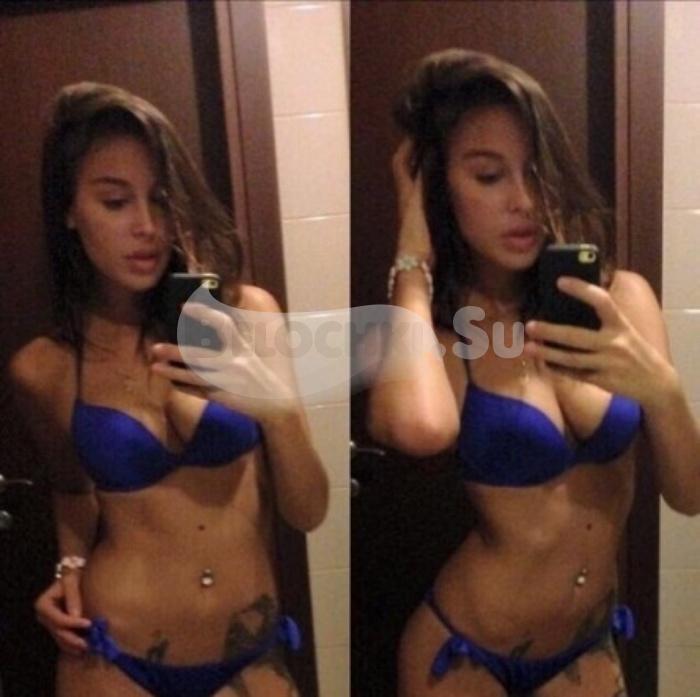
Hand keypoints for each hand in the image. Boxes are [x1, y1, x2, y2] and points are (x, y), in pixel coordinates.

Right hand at [34, 575, 90, 654]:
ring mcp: (49, 623)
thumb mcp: (72, 581)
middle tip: (89, 643)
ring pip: (60, 638)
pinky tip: (81, 649)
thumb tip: (76, 616)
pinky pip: (62, 639)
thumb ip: (73, 597)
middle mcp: (44, 617)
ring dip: (73, 645)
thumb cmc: (72, 575)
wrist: (72, 575)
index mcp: (43, 605)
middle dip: (74, 639)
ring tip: (87, 648)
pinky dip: (71, 645)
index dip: (73, 624)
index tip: (89, 624)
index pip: (59, 619)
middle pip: (59, 632)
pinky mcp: (56, 627)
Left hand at [150, 302, 298, 424]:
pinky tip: (171, 382)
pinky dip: (184, 387)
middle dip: (176, 352)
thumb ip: (234, 338)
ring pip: (196, 376)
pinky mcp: (225, 397)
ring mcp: (228, 381)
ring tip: (155, 366)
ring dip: (174, 371)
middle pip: (200, 356)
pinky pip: (200, 392)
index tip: (184, 306)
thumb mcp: (250, 353)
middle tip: (155, 348)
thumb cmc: (260, 374)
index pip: (223, 325)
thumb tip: (217, 318)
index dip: (204, 313)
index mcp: (242, 348)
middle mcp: (234, 363)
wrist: (278, 403)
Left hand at [392, 139, 433, 265]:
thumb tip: (427, 155)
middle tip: (434, 142)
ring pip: (419, 183)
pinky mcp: (424, 222)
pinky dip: (436, 187)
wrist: (416, 263)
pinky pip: (428, 197)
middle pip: (409, 172)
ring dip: (428, 170)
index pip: (400, 163)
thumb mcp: (418, 203)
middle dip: (419, 155)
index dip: (406, 146)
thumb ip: (423, 180)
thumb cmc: (415, 234)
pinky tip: (448, 187)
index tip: (416, 132)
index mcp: (405, 193)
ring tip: (444, 159)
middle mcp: (408, 200)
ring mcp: (415, 211)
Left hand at [523, 276, 670, 406]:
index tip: (560, 281)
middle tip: (529, 326)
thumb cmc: (633, 350)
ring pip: (571, 359)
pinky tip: (543, 364)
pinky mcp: (602, 381)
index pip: (602, 301)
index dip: (581, 290)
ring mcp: (608, 363)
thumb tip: (569, 305)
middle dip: (551, 332)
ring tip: (528, 348)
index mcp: (620, 324)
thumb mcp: (625, 330)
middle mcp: (614, 343)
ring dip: (547, 354)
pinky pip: (575, 374)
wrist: (656, 382)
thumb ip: (604, 319)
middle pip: (576, 336)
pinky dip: (557, 369)